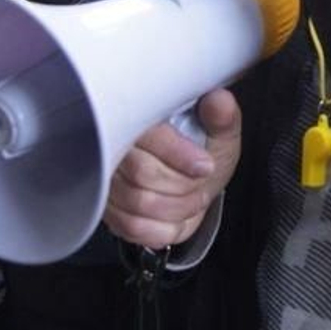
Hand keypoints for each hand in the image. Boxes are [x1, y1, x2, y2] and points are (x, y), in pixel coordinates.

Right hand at [104, 88, 241, 248]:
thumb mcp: (221, 133)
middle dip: (184, 185)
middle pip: (143, 174)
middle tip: (200, 182)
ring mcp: (108, 180)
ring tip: (191, 197)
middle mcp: (116, 147)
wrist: (194, 181)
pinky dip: (163, 228)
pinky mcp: (107, 209)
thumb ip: (222, 116)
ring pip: (139, 204)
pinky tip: (174, 215)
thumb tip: (220, 101)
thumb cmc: (202, 154)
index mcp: (143, 120)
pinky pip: (132, 227)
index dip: (180, 156)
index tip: (205, 166)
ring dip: (177, 207)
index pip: (151, 138)